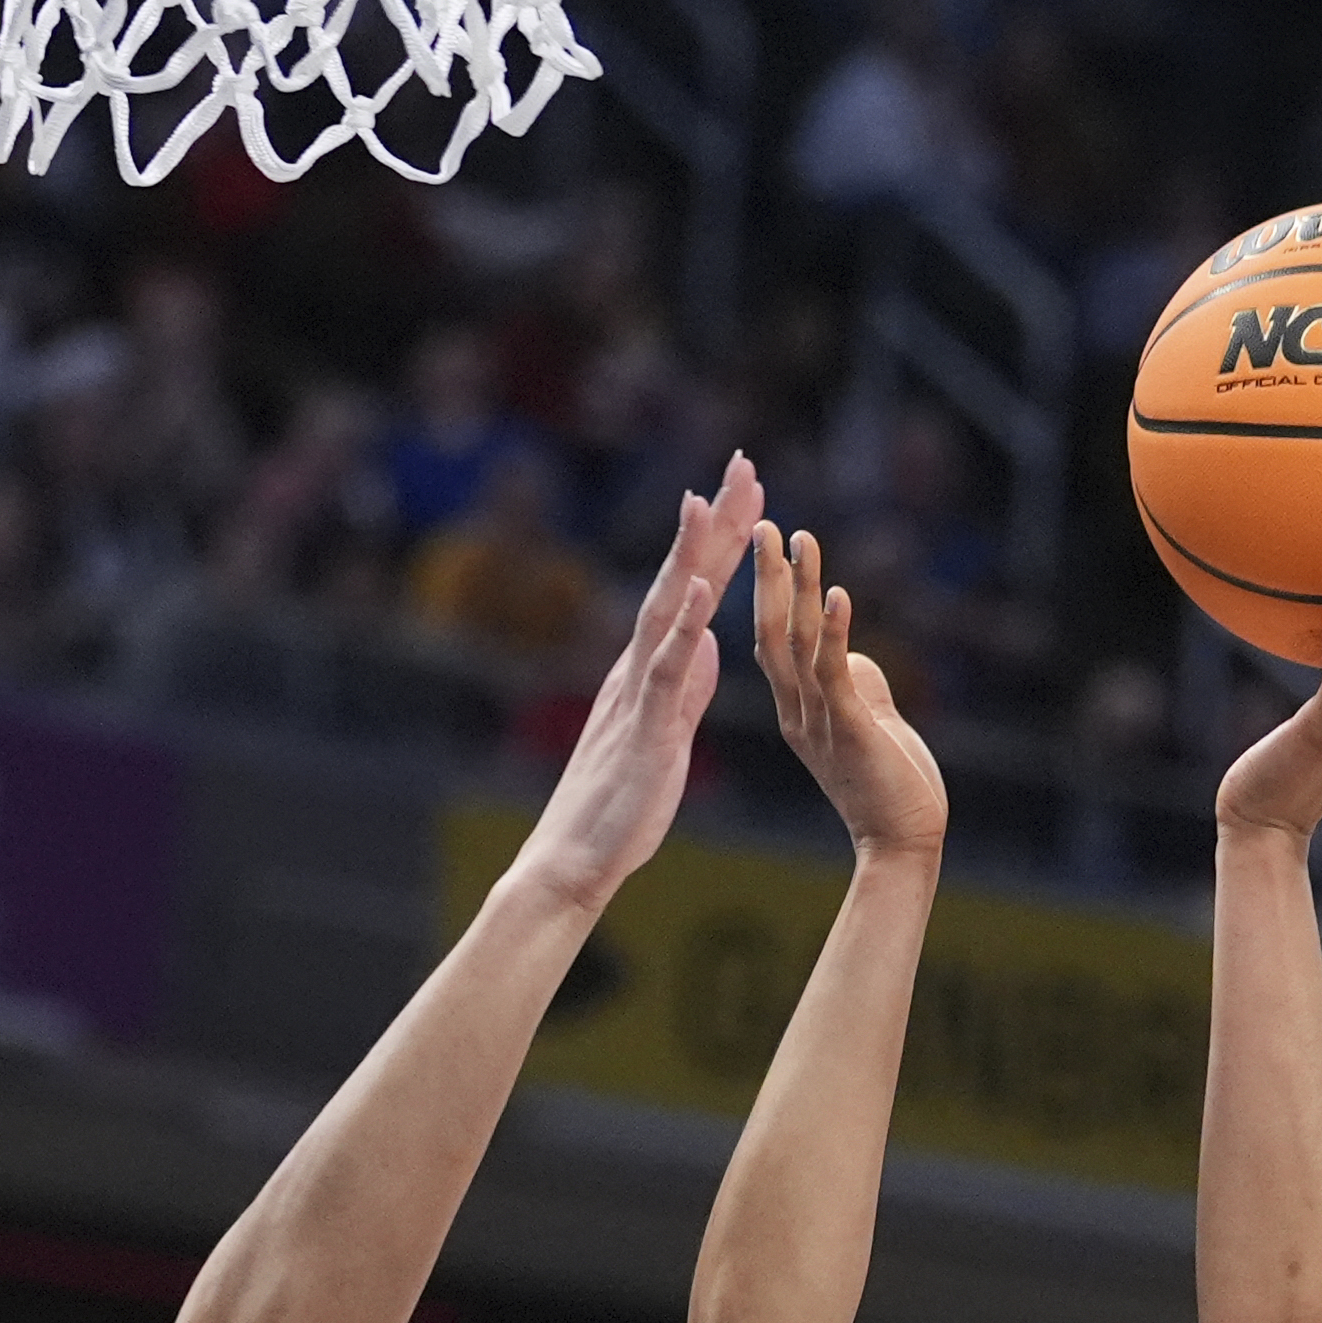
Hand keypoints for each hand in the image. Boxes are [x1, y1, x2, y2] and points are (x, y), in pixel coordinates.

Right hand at [510, 453, 765, 915]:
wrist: (575, 858)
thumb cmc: (618, 808)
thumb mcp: (668, 735)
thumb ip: (686, 685)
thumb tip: (710, 642)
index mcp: (650, 672)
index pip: (691, 592)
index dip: (721, 542)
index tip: (746, 493)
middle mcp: (639, 668)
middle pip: (682, 580)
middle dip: (714, 522)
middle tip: (743, 464)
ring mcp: (638, 693)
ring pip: (667, 609)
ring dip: (692, 554)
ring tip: (713, 499)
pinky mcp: (644, 728)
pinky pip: (665, 671)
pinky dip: (682, 628)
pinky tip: (703, 591)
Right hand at [752, 521, 948, 862]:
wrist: (900, 845)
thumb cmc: (889, 787)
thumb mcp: (867, 722)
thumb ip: (857, 682)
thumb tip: (853, 650)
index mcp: (797, 711)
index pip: (772, 641)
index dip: (769, 592)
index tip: (767, 545)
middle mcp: (797, 713)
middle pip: (772, 633)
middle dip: (768, 576)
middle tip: (762, 524)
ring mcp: (818, 722)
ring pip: (799, 645)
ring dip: (801, 589)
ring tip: (800, 539)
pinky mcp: (849, 730)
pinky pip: (835, 675)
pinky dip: (836, 632)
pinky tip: (840, 594)